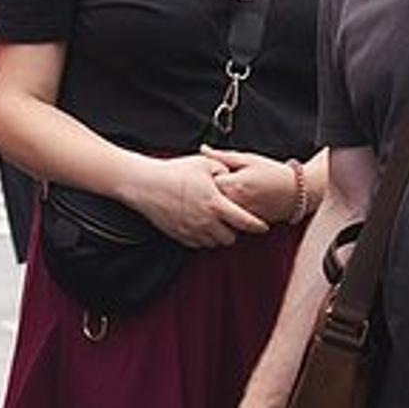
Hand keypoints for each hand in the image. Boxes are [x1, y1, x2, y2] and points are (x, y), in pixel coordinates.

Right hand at [126, 153, 268, 248]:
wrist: (144, 184)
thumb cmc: (173, 172)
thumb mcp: (203, 163)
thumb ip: (223, 169)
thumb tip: (231, 176)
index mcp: (215, 204)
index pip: (245, 222)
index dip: (258, 226)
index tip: (264, 227)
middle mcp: (206, 222)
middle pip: (231, 238)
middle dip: (234, 230)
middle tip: (231, 219)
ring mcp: (192, 231)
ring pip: (215, 243)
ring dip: (218, 235)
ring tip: (214, 221)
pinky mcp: (180, 236)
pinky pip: (198, 244)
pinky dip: (203, 237)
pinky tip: (199, 224)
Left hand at [203, 146, 303, 226]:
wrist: (297, 192)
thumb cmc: (272, 172)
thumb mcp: (247, 159)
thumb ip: (222, 156)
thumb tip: (203, 149)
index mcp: (234, 185)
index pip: (207, 183)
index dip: (207, 176)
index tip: (212, 172)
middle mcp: (236, 203)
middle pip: (211, 200)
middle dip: (210, 192)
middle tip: (216, 183)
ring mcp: (242, 216)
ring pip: (219, 212)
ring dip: (218, 204)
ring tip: (225, 194)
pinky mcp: (248, 225)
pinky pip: (230, 221)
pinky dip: (229, 213)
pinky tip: (235, 204)